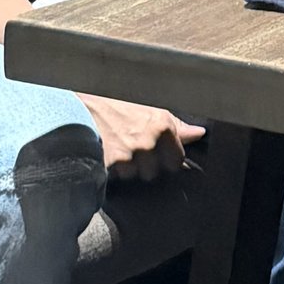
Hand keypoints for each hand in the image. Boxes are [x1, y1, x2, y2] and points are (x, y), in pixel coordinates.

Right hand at [82, 96, 202, 177]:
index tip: (157, 155)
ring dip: (128, 168)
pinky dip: (113, 170)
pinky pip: (120, 178)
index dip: (166, 160)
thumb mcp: (150, 111)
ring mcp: (131, 153)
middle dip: (146, 165)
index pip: (176, 161)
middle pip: (156, 172)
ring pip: (136, 176)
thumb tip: (199, 134)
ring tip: (119, 149)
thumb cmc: (119, 106)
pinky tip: (108, 154)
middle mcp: (149, 140)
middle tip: (133, 149)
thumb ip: (176, 126)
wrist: (83, 106)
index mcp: (163, 125)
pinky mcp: (112, 163)